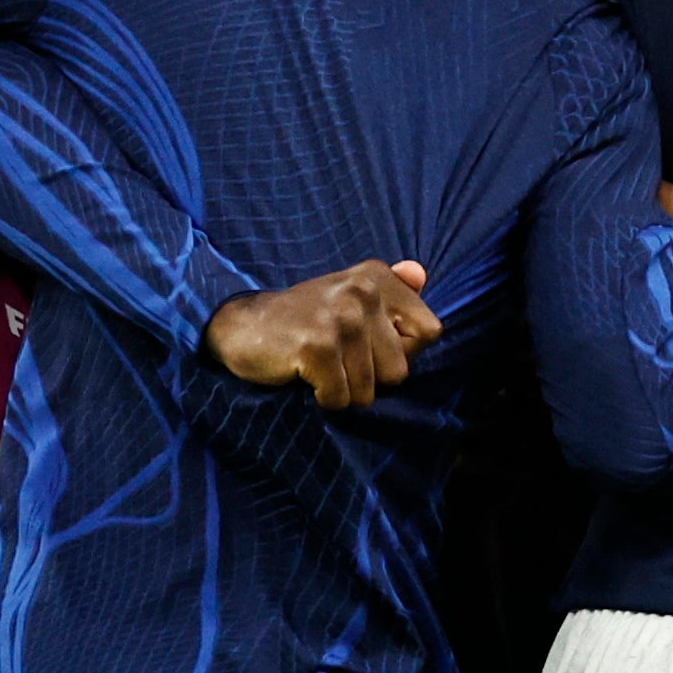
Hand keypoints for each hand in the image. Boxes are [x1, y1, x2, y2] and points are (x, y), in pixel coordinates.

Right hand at [209, 260, 441, 407]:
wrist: (242, 325)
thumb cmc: (305, 318)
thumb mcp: (349, 295)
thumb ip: (393, 288)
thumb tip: (420, 273)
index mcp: (377, 277)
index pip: (430, 333)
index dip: (404, 352)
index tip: (370, 346)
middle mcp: (363, 291)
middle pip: (399, 370)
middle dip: (369, 378)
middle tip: (337, 358)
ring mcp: (340, 318)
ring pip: (369, 391)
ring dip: (343, 390)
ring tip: (320, 366)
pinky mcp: (317, 346)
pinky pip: (341, 398)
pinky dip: (324, 398)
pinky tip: (305, 376)